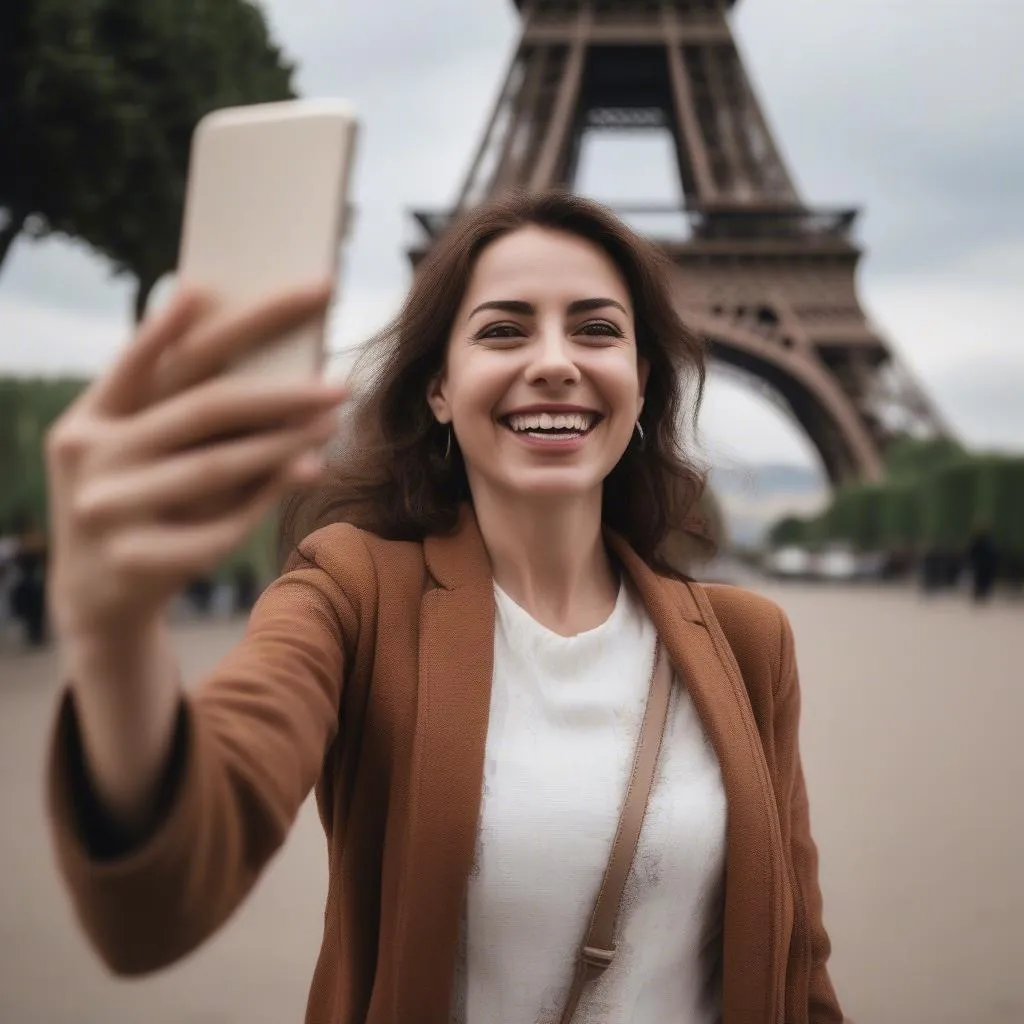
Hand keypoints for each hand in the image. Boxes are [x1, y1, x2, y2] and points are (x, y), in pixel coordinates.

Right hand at [45, 282, 346, 643]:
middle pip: (202, 408)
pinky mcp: (136, 562)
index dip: (179, 324)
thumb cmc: (138, 504)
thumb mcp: (138, 453)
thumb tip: (261, 351)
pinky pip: (222, 525)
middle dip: (282, 392)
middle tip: (340, 383)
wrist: (97, 600)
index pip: (144, 360)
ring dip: (287, 442)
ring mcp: (108, 511)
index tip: (212, 284)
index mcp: (87, 419)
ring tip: (335, 418)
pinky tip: (310, 469)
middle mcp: (89, 458)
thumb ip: (174, 407)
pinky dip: (269, 494)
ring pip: (219, 466)